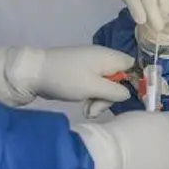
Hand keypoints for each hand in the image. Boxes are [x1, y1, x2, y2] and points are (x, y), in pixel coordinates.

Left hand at [0, 45, 133, 108]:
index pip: (132, 66)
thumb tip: (127, 93)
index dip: (134, 81)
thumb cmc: (66, 78)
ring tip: (87, 111)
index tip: (128, 98)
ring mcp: (90, 68)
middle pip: (119, 80)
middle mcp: (102, 60)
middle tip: (96, 108)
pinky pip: (94, 88)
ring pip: (106, 87)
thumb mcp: (93, 87)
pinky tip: (83, 108)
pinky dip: (91, 98)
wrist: (34, 73)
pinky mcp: (81, 76)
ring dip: (99, 101)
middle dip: (110, 97)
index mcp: (108, 57)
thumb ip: (115, 91)